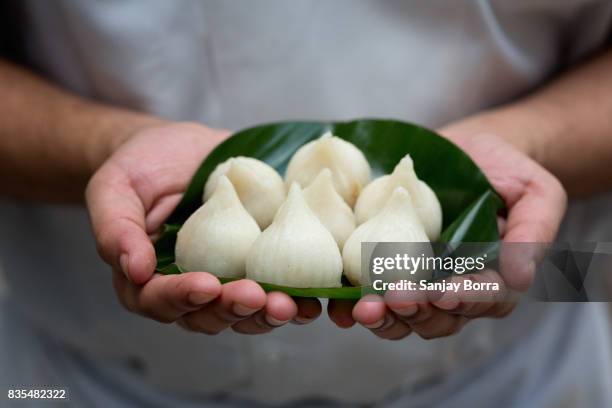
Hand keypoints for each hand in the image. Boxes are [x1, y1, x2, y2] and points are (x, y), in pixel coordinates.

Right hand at [86, 122, 320, 333]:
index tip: (206, 285)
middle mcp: (189, 289)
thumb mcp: (115, 188)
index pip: (160, 300)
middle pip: (208, 315)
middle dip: (233, 310)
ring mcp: (227, 279)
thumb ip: (116, 228)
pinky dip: (295, 296)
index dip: (183, 298)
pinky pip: (276, 289)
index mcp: (148, 280)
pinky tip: (313, 295)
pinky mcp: (258, 265)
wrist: (180, 148)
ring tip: (291, 305)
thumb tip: (135, 270)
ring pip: (245, 312)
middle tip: (257, 297)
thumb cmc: (142, 166)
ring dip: (268, 313)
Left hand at [328, 132, 566, 339]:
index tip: (443, 294)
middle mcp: (454, 289)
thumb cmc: (506, 169)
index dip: (463, 300)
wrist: (466, 150)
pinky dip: (355, 306)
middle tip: (397, 297)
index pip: (483, 300)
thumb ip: (533, 233)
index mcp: (493, 278)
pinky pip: (372, 295)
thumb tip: (520, 277)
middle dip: (416, 312)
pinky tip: (340, 305)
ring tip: (364, 308)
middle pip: (438, 319)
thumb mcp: (535, 192)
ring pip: (403, 317)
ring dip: (384, 317)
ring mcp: (419, 280)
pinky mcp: (386, 266)